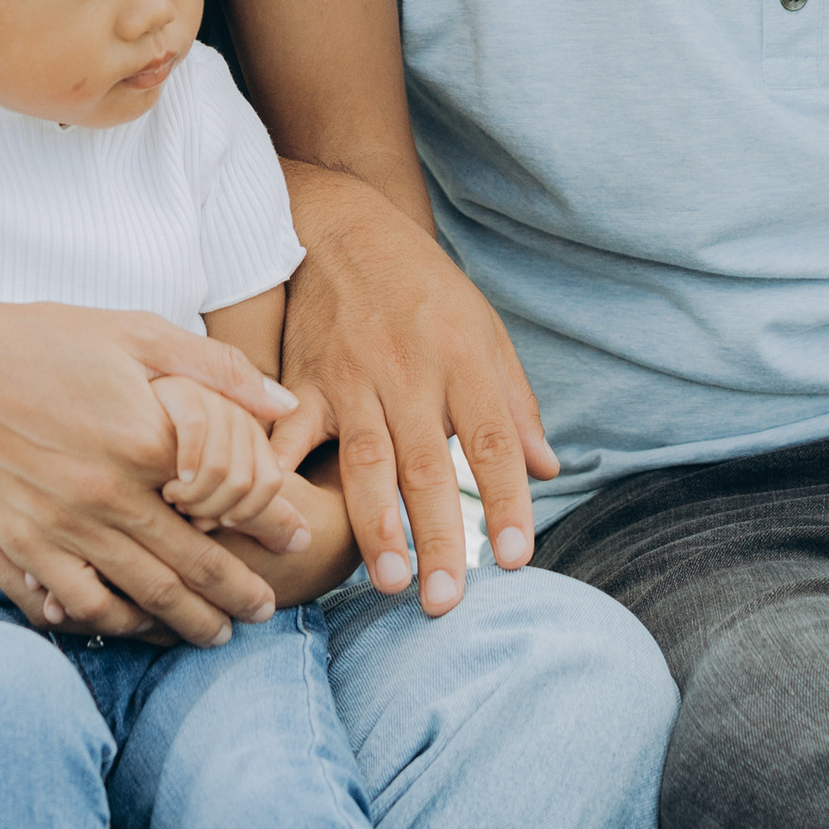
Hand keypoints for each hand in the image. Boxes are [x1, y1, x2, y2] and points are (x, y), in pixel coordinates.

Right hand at [0, 299, 309, 649]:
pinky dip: (120, 622)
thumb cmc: (47, 340)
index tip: (297, 534)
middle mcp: (110, 493)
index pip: (232, 495)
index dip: (272, 521)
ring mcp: (65, 526)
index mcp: (146, 438)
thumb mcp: (137, 333)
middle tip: (268, 607)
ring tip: (219, 633)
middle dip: (239, 591)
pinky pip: (84, 602)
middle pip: (194, 561)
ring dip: (190, 620)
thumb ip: (216, 369)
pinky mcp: (26, 545)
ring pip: (146, 593)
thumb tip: (284, 402)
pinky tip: (141, 625)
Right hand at [278, 167, 557, 613]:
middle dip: (438, 537)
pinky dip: (282, 477)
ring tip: (389, 582)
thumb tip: (547, 469)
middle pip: (427, 465)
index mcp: (462, 358)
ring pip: (365, 461)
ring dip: (376, 526)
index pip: (492, 439)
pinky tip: (281, 521)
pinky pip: (290, 435)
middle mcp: (408, 370)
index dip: (506, 500)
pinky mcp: (302, 379)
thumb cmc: (423, 288)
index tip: (514, 558)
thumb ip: (514, 402)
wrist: (344, 226)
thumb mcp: (485, 330)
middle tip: (445, 602)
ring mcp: (351, 377)